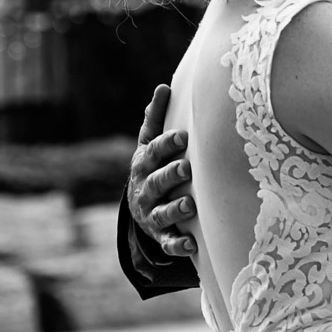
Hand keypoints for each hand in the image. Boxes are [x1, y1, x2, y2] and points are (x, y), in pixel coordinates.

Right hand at [127, 84, 196, 256]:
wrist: (140, 205)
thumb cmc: (153, 166)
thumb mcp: (150, 143)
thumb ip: (156, 118)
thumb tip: (164, 86)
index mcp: (144, 164)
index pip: (153, 152)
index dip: (166, 144)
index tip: (183, 136)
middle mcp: (146, 189)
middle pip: (157, 181)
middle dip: (171, 174)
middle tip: (188, 168)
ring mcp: (152, 213)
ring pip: (162, 212)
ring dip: (175, 209)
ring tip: (190, 205)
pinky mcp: (161, 234)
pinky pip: (168, 242)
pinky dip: (177, 245)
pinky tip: (191, 244)